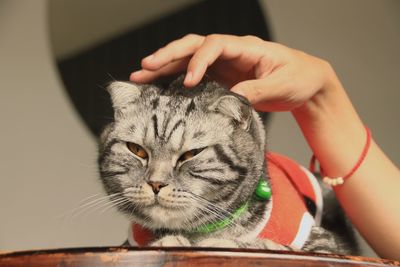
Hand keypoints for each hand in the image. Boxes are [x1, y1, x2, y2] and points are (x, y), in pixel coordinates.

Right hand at [130, 34, 334, 111]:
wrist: (306, 83)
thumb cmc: (299, 78)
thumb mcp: (281, 85)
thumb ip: (256, 91)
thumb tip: (231, 99)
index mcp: (246, 47)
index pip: (214, 45)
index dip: (198, 61)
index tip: (188, 81)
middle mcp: (231, 51)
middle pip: (194, 45)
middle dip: (169, 55)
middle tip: (146, 66)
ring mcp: (225, 64)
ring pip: (189, 58)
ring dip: (165, 65)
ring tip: (141, 75)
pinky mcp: (223, 77)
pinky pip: (195, 74)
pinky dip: (176, 78)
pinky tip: (161, 85)